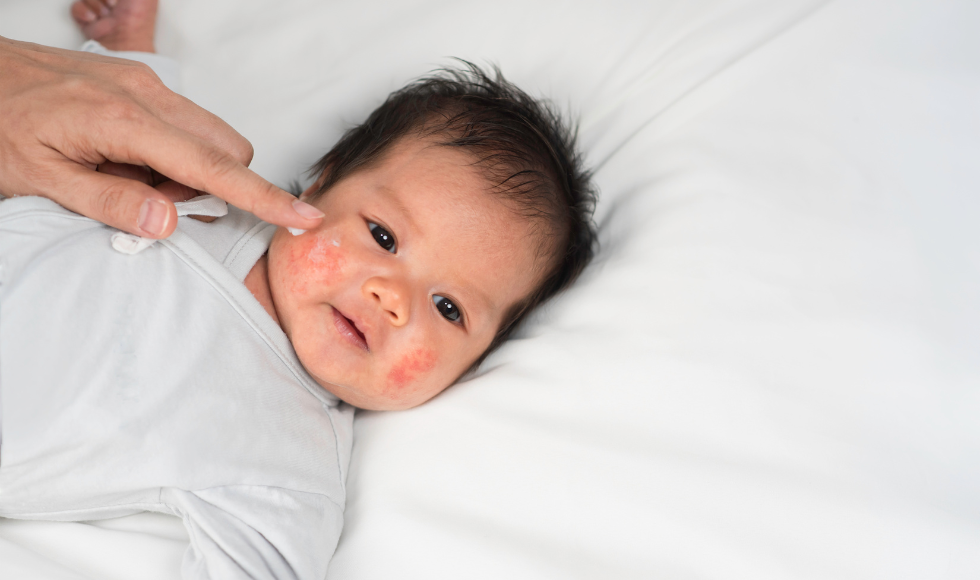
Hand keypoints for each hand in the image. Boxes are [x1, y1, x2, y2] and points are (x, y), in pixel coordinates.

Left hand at [0, 36, 323, 237]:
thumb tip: (166, 223)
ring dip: (184, 172)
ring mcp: (145, 84)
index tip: (302, 216)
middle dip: (208, 188)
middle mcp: (146, 94)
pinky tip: (121, 159)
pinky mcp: (138, 83)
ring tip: (122, 178)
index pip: (215, 168)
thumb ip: (108, 201)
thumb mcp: (38, 177)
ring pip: (206, 138)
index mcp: (125, 121)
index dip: (264, 198)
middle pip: (226, 149)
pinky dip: (167, 153)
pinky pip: (182, 125)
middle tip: (148, 202)